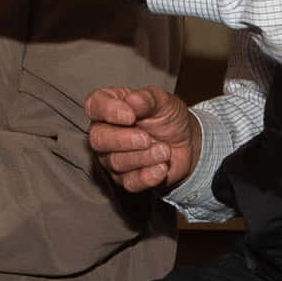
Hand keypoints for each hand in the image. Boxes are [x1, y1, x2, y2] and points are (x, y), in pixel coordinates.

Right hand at [85, 86, 199, 192]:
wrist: (187, 143)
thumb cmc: (168, 117)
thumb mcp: (164, 101)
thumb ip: (148, 98)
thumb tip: (132, 99)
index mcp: (110, 106)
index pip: (94, 105)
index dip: (108, 111)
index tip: (129, 115)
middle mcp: (105, 132)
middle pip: (97, 139)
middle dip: (123, 140)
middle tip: (146, 139)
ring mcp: (112, 157)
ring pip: (115, 162)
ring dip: (143, 157)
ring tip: (165, 150)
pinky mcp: (125, 179)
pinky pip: (129, 182)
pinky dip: (148, 176)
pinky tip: (162, 167)